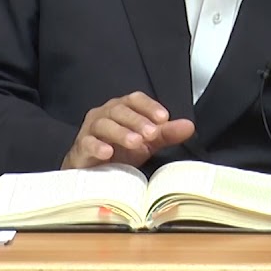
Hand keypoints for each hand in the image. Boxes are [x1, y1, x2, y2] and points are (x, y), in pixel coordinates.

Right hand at [61, 91, 195, 169]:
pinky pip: (87, 143)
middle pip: (120, 110)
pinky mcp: (80, 147)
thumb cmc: (120, 153)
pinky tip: (108, 152)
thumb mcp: (146, 143)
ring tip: (136, 142)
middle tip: (152, 133)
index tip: (164, 118)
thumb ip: (166, 133)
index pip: (135, 99)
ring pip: (104, 124)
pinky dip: (97, 146)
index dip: (149, 106)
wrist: (92, 172)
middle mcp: (105, 114)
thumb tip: (190, 126)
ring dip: (121, 132)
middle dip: (138, 120)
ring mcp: (90, 129)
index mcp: (122, 109)